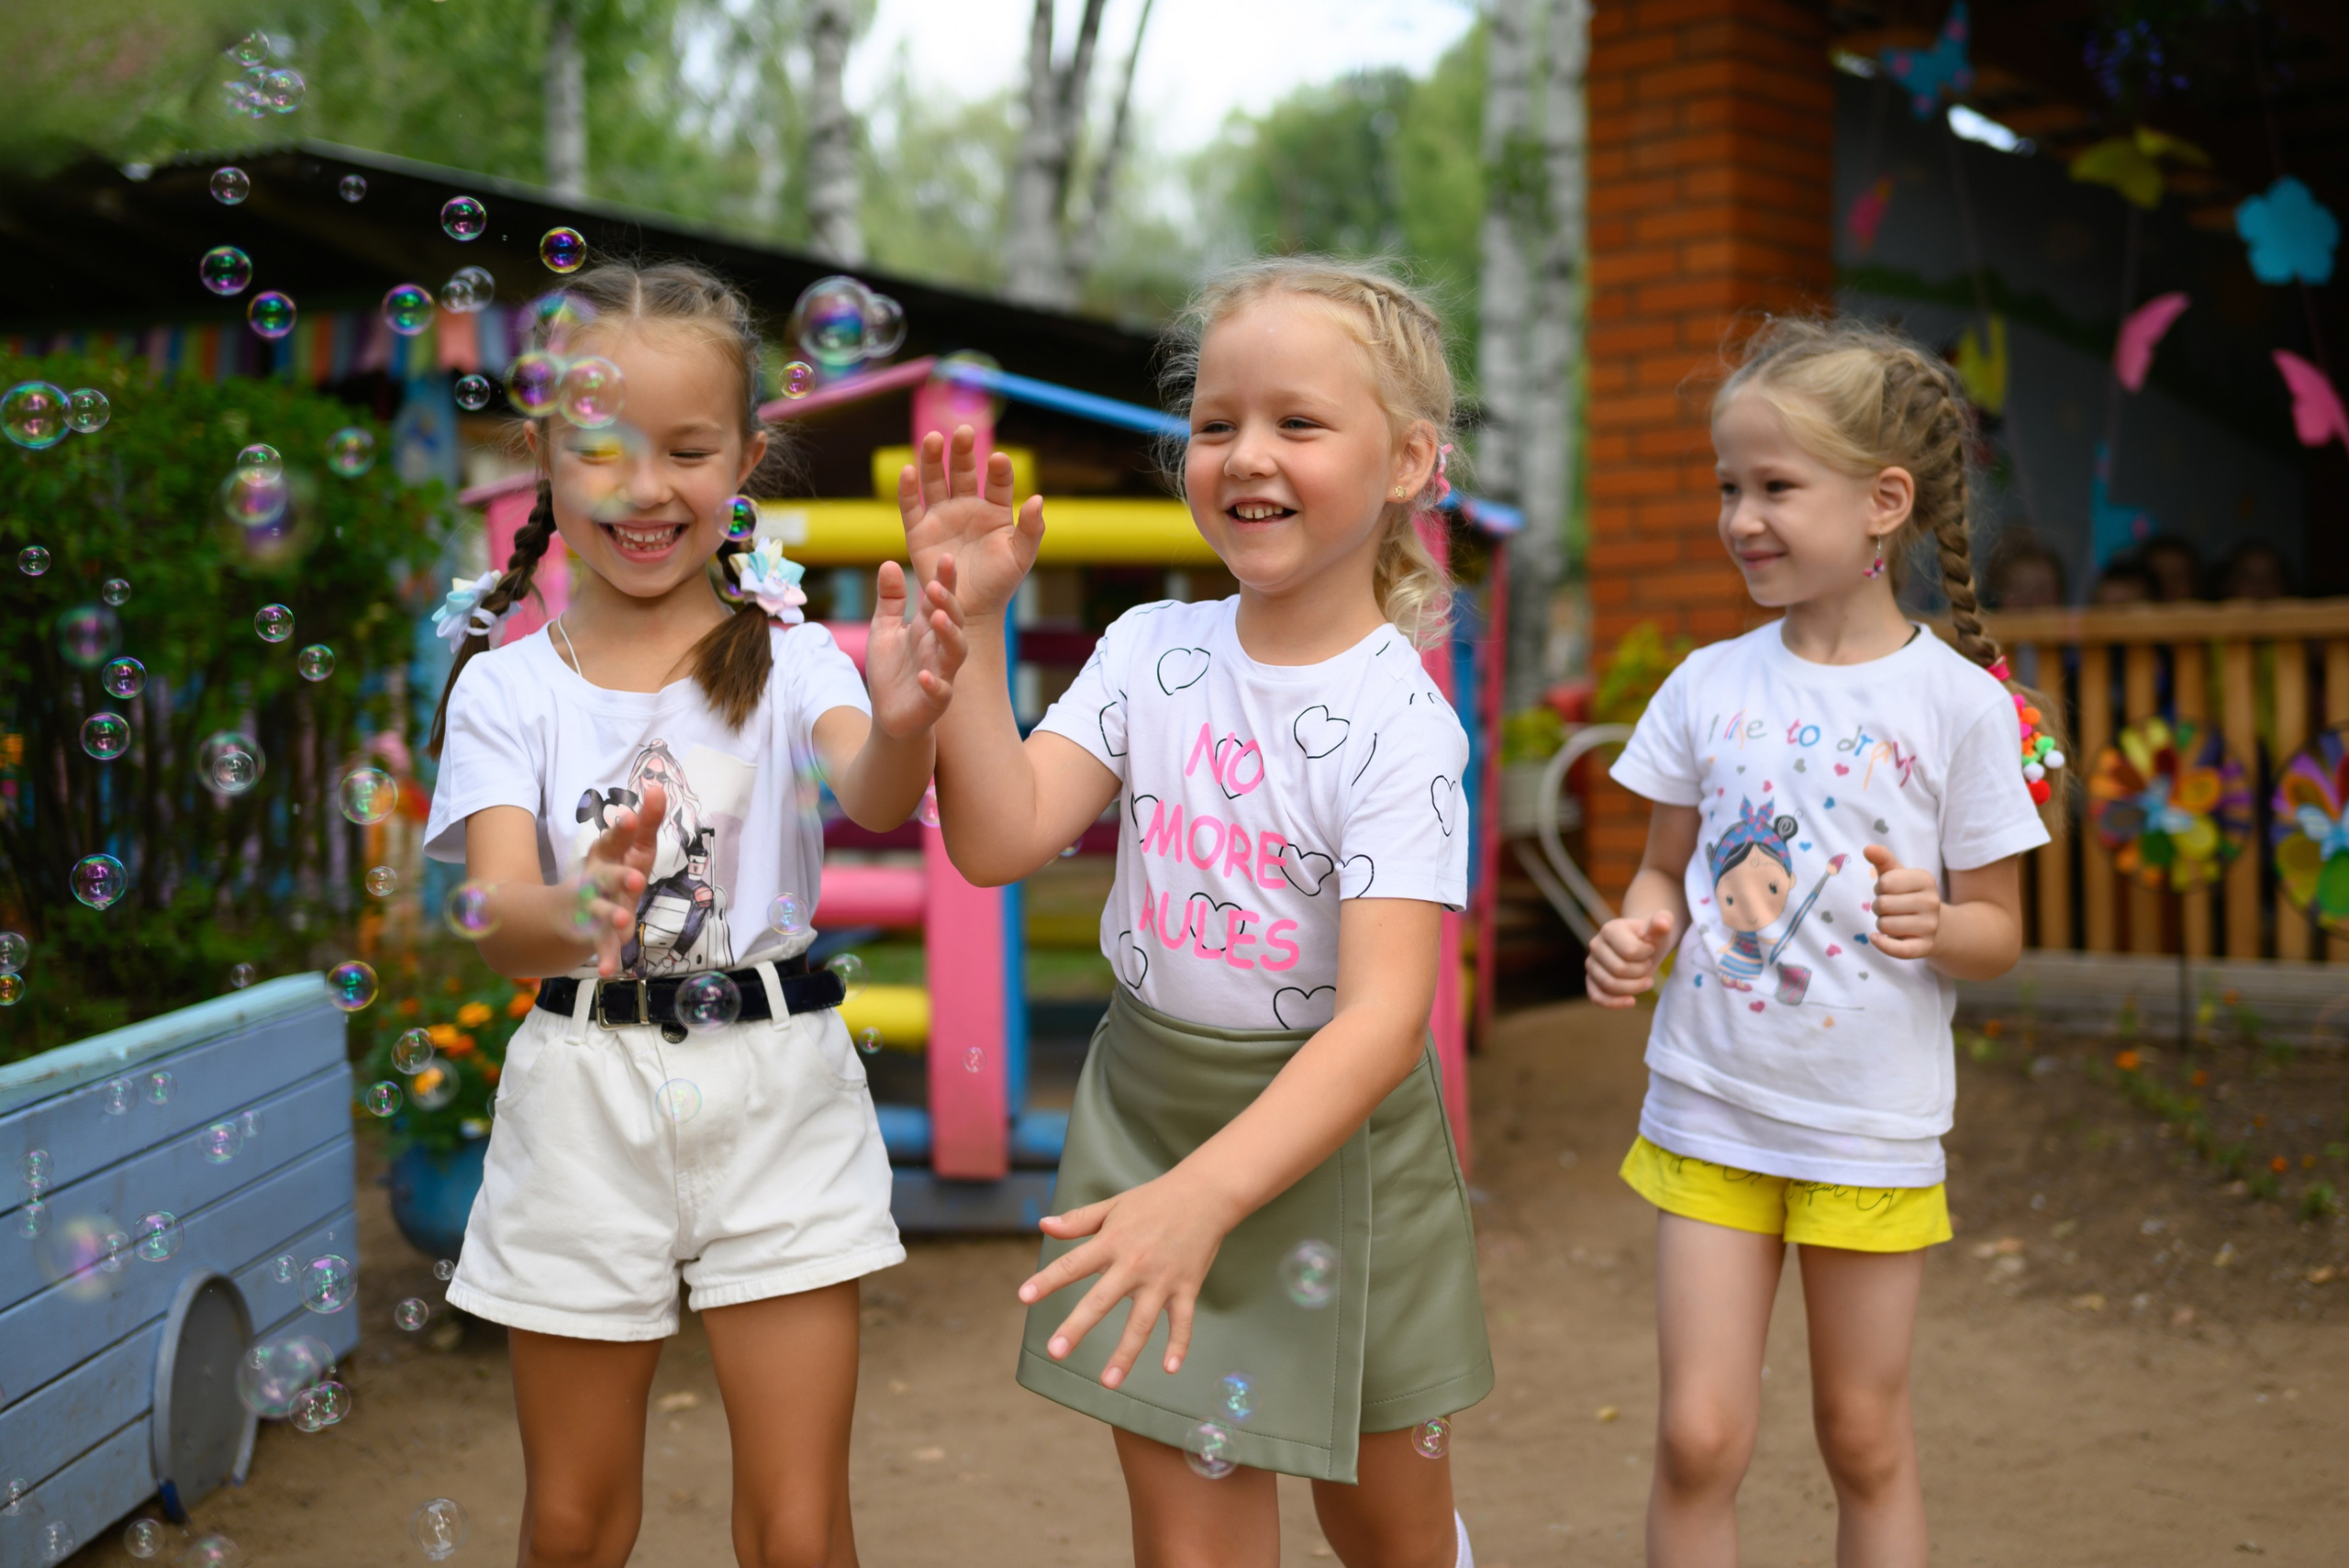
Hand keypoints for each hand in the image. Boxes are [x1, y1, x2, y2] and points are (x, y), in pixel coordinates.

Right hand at [572, 781, 662, 976]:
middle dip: (620, 877)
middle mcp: (596, 881)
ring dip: (612, 917)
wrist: (567, 911)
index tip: (630, 818)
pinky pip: (601, 947)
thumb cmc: (610, 872)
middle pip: (606, 876)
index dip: (622, 831)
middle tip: (636, 878)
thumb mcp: (628, 848)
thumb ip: (646, 822)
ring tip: (626, 923)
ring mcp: (594, 909)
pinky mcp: (596, 935)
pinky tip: (608, 971)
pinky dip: (604, 958)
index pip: (614, 842)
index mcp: (605, 857)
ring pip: (602, 913)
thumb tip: (659, 788)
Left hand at [864, 556, 968, 738]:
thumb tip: (889, 563)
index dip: (945, 580)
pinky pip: (941, 692)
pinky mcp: (936, 701)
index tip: (946, 557)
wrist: (892, 715)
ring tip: (938, 619)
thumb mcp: (884, 629)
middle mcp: (939, 647)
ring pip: (955, 652)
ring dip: (949, 635)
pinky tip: (925, 676)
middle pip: (953, 620)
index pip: (940, 599)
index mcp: (928, 627)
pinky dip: (935, 684)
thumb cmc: (892, 670)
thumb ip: (890, 599)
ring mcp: (942, 673)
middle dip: (948, 602)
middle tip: (937, 585)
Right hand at [897, 425, 1043, 616]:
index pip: (997, 482)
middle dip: (962, 451)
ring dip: (932, 459)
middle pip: (962, 471)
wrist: (971, 611)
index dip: (998, 470)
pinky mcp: (919, 531)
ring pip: (934, 481)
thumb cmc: (1000, 583)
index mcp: (994, 510)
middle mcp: (966, 507)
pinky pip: (911, 506)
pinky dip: (907, 489)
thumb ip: (1032, 529)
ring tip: (934, 439)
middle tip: (963, 432)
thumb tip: (1037, 498)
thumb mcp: (1021, 557)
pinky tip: (909, 471)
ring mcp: (941, 516)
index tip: (999, 460)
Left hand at [1015, 1171, 1237, 1388]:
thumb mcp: (1113, 1206)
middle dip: (1077, 1327)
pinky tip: (1170, 1369)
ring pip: (1141, 1323)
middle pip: (1101, 1300)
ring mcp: (1162, 1280)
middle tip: (1055, 1352)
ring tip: (1108, 1381)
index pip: (1073, 1264)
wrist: (1205, 1194)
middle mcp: (1134, 1264)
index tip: (1024, 1297)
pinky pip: (1183, 1322)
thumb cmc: (1154, 1199)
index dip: (1047, 1280)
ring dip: (1125, 1354)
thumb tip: (1043, 1225)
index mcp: (1112, 1242)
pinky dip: (1179, 1346)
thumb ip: (1079, 1220)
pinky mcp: (1187, 1288)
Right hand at [1586, 911, 1675, 1007]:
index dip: (1646, 955)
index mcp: (1609, 929)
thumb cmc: (1650, 939)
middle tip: (1648, 965)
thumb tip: (1663, 922)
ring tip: (1647, 980)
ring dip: (1634, 988)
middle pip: (1619, 970)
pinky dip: (1614, 1003)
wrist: (1642, 947)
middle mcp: (1595, 945)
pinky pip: (1596, 997)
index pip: (1630, 952)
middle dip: (1641, 972)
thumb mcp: (1659, 930)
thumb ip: (1662, 922)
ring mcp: (1591, 964)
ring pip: (1610, 985)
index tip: (1650, 950)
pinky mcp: (1591, 980)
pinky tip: (1632, 1002)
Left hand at [1863, 843, 1940, 958]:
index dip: (1880, 888)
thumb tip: (1868, 848)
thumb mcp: (1898, 874)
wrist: (1936, 924)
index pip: (1885, 882)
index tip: (1890, 891)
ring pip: (1885, 925)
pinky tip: (1875, 938)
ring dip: (1881, 924)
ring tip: (1895, 920)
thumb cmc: (1908, 895)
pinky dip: (1883, 945)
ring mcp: (1930, 926)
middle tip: (1891, 908)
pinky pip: (1898, 950)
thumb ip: (1883, 859)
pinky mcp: (1924, 947)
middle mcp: (1932, 902)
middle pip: (1882, 905)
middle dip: (1879, 907)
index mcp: (1925, 880)